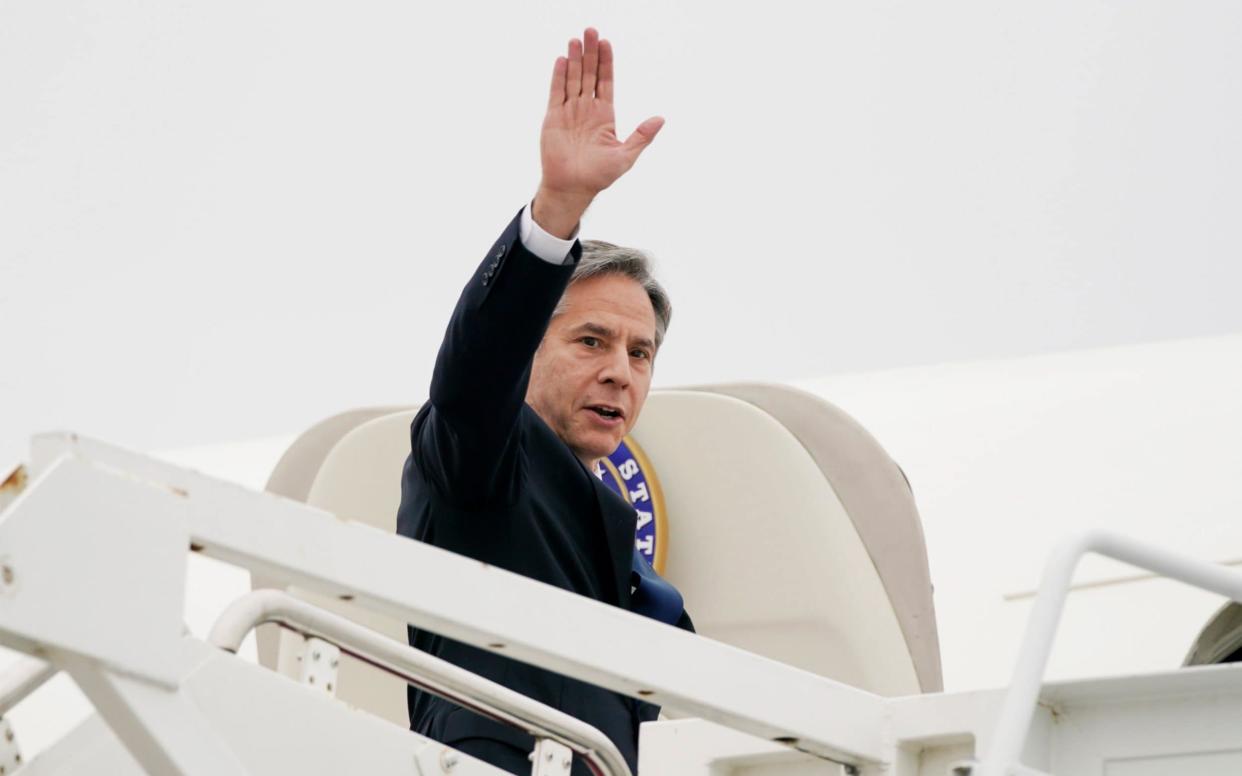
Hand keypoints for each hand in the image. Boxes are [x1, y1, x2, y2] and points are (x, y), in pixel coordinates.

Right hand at [533, 28, 663, 238]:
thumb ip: (641, 136)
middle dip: (589, 53)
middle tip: (590, 31)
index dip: (606, 62)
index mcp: (604, 115)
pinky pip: (556, 93)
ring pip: (572, 79)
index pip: (606, 82)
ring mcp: (569, 112)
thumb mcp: (626, 155)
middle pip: (588, 74)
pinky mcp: (553, 118)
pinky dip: (558, 76)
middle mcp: (586, 110)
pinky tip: (561, 60)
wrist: (573, 188)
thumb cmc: (599, 176)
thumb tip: (661, 119)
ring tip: (576, 40)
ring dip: (573, 59)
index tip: (606, 43)